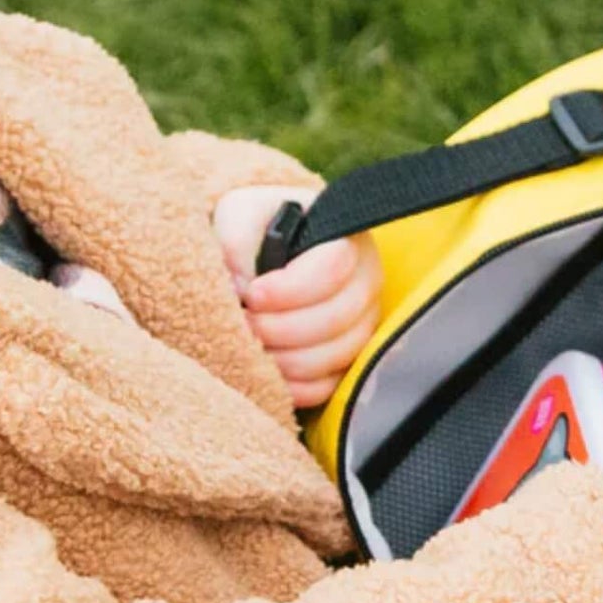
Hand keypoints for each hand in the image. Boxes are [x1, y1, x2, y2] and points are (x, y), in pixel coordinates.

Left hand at [211, 185, 382, 409]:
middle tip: (243, 323)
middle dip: (278, 328)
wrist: (258, 257)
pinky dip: (291, 386)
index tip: (252, 295)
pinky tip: (264, 372)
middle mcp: (364, 284)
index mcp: (345, 241)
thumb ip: (237, 239)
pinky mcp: (347, 362)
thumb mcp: (239, 216)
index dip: (289, 290)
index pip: (333, 269)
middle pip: (333, 319)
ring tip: (248, 344)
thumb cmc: (255, 233)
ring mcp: (361, 327)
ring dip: (281, 359)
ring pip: (330, 357)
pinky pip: (327, 386)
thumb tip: (243, 285)